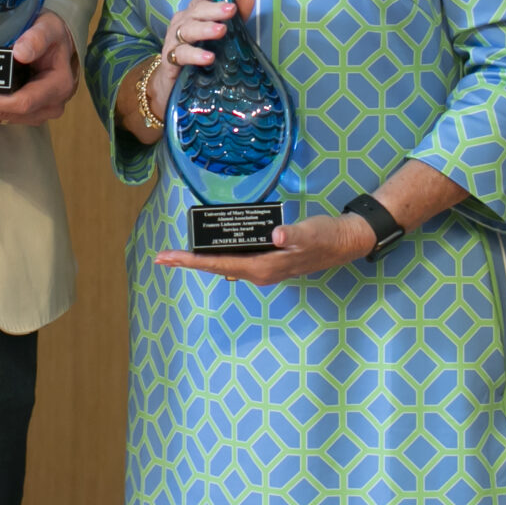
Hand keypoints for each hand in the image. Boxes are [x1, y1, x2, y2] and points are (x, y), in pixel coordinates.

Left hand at [0, 11, 78, 126]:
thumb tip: (20, 53)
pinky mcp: (20, 111)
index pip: (24, 102)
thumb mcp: (48, 27)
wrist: (57, 43)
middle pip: (5, 113)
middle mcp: (47, 106)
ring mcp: (34, 111)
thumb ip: (37, 38)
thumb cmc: (53, 34)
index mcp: (57, 87)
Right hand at [122, 0, 257, 140]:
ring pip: (187, 30)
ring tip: (221, 31)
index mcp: (195, 12)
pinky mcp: (170, 60)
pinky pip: (181, 55)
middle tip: (231, 9)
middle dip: (213, 9)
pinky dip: (195, 55)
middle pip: (195, 10)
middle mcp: (182, 22)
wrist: (174, 85)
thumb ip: (236, 17)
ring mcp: (174, 40)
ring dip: (204, 29)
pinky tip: (209, 58)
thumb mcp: (220, 34)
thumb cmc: (200, 53)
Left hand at [156, 210, 372, 285]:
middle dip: (189, 262)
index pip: (219, 264)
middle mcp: (259, 272)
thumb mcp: (307, 232)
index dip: (192, 261)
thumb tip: (276, 235)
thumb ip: (290, 234)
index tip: (169, 258)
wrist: (343, 242)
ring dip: (202, 259)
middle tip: (162, 257)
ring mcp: (262, 268)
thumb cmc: (325, 236)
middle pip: (216, 267)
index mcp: (263, 267)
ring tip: (178, 254)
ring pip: (225, 264)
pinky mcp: (267, 261)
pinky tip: (210, 246)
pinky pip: (236, 259)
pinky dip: (219, 254)